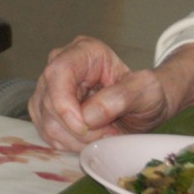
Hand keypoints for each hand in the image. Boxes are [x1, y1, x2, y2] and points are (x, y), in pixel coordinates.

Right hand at [29, 35, 166, 150]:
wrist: (145, 106)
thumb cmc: (147, 93)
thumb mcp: (147, 92)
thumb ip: (120, 99)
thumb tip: (87, 116)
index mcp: (84, 51)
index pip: (58, 72)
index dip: (64, 102)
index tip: (83, 127)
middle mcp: (60, 64)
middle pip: (49, 101)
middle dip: (79, 128)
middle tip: (109, 133)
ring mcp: (50, 87)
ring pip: (46, 121)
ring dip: (76, 138)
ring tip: (103, 135)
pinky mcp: (46, 108)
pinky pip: (47, 132)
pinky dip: (69, 143)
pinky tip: (90, 139)